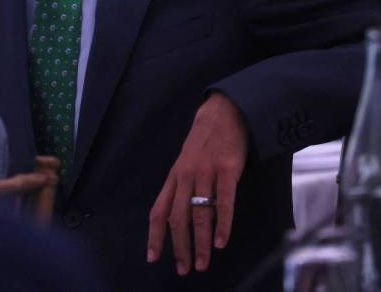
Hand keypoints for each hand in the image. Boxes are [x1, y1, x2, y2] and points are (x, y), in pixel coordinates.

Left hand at [147, 92, 247, 274]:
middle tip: (183, 269)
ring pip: (199, 214)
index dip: (154, 236)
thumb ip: (181, 186)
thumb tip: (176, 216)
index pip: (159, 210)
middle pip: (177, 218)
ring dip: (199, 243)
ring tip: (202, 263)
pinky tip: (220, 241)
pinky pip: (224, 202)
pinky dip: (222, 224)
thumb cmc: (205, 139)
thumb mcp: (186, 161)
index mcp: (174, 176)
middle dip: (179, 247)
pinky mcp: (227, 169)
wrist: (224, 111)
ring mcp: (206, 172)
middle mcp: (186, 176)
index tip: (153, 258)